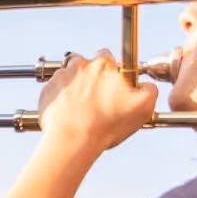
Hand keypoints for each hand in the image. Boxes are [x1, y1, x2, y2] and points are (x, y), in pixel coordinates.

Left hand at [36, 49, 157, 152]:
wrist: (73, 140)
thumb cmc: (106, 125)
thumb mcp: (143, 107)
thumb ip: (149, 90)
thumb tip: (146, 86)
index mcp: (104, 64)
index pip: (108, 56)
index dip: (111, 72)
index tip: (111, 85)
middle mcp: (80, 65)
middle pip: (86, 64)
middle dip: (90, 77)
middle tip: (95, 98)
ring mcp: (60, 77)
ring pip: (68, 76)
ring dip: (74, 87)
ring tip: (80, 107)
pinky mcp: (47, 91)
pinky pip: (54, 90)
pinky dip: (59, 99)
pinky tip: (67, 113)